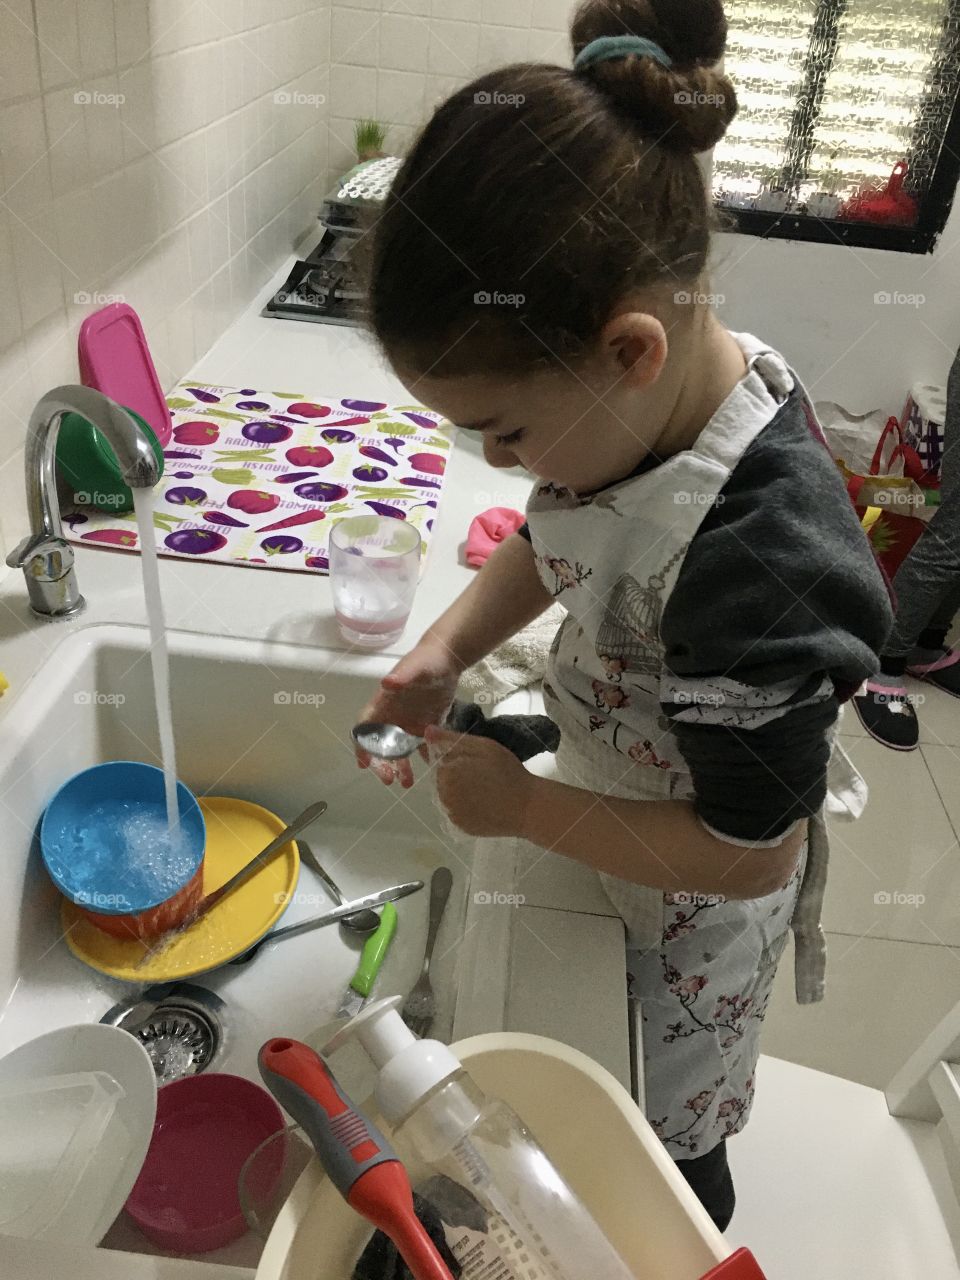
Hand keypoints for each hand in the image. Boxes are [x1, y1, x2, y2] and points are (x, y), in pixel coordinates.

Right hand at [356, 640, 461, 786]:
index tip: (363, 763)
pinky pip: (422, 746)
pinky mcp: (425, 725)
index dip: (362, 745)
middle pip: (381, 744)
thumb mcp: (415, 666)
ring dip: (401, 767)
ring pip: (400, 750)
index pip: (365, 727)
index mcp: (383, 703)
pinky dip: (424, 757)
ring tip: (406, 783)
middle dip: (382, 763)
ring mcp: (408, 723)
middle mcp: (392, 717)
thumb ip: (402, 676)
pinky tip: (431, 769)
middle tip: (388, 779)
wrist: (447, 659)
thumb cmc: (426, 659)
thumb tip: (387, 683)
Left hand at [425, 726, 533, 837]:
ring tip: (485, 789)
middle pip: (442, 779)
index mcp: (446, 773)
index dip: (457, 758)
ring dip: (460, 791)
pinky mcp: (461, 827)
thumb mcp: (483, 747)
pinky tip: (484, 803)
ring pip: (448, 796)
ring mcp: (451, 814)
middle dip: (457, 774)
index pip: (439, 761)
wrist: (527, 807)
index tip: (476, 761)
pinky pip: (457, 812)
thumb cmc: (508, 772)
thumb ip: (452, 739)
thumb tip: (427, 731)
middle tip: (483, 774)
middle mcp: (442, 796)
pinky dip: (465, 807)